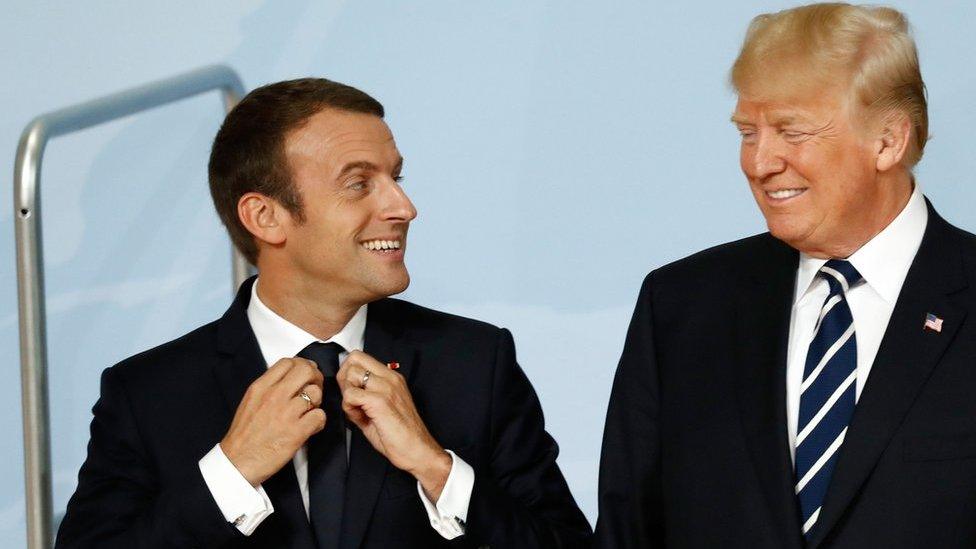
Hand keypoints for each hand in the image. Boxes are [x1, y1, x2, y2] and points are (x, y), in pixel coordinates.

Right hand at [220, 357, 325, 485]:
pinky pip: (320, 416)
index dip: (302, 365)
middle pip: (306, 370)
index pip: (288, 362)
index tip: (305, 375)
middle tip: (313, 389)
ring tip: (308, 412)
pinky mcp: (297, 432)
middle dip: (315, 378)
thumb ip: (269, 387)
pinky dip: (319, 421)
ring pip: (316, 393)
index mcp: (260, 387)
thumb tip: (289, 379)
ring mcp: (286, 413)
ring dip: (317, 402)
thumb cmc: (244, 436)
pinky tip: (310, 427)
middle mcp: (274, 396)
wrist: (237, 462)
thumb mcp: (250, 402)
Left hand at [338, 351, 452, 500]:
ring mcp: (386, 387)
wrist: (417, 450)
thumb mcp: (381, 408)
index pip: (361, 357)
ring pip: (350, 374)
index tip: (351, 391)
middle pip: (354, 358)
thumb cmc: (401, 435)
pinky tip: (359, 418)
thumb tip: (346, 392)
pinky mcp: (379, 401)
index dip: (349, 372)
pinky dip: (348, 407)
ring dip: (346, 393)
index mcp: (392, 377)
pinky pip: (350, 395)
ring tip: (356, 410)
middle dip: (344, 378)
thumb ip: (365, 396)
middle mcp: (390, 378)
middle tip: (350, 399)